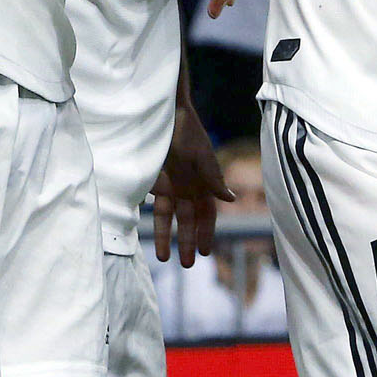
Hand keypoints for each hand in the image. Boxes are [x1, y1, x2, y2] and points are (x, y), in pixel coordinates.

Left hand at [150, 103, 233, 264]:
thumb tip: (231, 200)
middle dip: (188, 241)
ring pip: (168, 216)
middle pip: (188, 220)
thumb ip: (213, 178)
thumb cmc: (185, 129)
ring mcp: (169, 183)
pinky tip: (146, 234)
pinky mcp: (151, 179)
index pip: (207, 213)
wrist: (162, 111)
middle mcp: (187, 186)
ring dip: (166, 236)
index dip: (206, 232)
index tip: (205, 253)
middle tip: (188, 265)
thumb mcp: (200, 155)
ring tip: (163, 258)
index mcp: (203, 181)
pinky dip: (150, 219)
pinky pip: (152, 204)